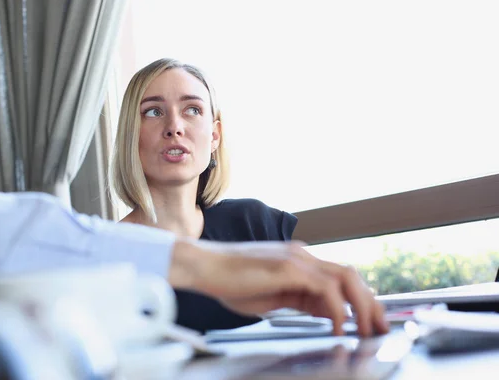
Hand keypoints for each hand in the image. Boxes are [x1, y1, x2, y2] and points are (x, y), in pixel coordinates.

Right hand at [169, 239, 387, 336]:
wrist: (204, 266)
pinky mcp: (288, 266)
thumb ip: (301, 301)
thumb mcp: (273, 296)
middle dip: (372, 304)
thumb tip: (327, 313)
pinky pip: (324, 287)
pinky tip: (338, 326)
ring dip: (362, 306)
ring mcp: (296, 258)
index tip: (372, 322)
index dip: (362, 300)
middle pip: (351, 275)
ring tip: (368, 330)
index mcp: (299, 262)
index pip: (341, 279)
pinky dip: (337, 308)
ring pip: (345, 277)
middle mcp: (303, 256)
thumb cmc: (230, 281)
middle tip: (381, 329)